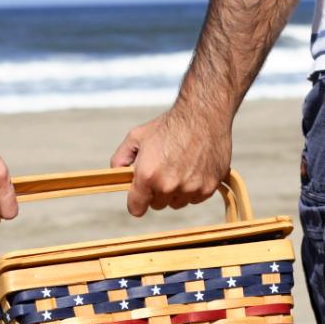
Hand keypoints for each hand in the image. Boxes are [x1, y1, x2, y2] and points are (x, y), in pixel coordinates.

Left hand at [110, 103, 232, 217]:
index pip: (136, 208)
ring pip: (177, 203)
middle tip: (163, 170)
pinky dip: (194, 189)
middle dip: (157, 192)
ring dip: (176, 192)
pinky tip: (194, 168)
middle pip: (158, 205)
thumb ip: (121, 158)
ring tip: (180, 168)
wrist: (203, 115)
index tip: (140, 196)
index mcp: (147, 175)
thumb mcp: (136, 136)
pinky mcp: (208, 188)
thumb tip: (116, 174)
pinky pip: (195, 198)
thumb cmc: (169, 125)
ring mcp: (190, 189)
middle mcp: (168, 186)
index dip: (136, 202)